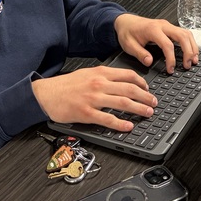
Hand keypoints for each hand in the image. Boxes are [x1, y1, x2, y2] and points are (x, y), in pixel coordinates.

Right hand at [32, 66, 156, 131]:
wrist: (46, 93)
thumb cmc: (66, 85)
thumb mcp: (87, 73)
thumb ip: (104, 76)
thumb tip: (121, 81)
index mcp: (100, 73)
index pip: (128, 75)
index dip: (142, 83)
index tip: (148, 89)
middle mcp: (99, 84)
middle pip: (129, 89)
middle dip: (145, 97)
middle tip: (153, 103)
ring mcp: (93, 99)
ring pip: (122, 103)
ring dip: (138, 109)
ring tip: (147, 113)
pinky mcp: (86, 113)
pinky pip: (107, 119)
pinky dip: (120, 124)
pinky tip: (128, 127)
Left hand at [114, 14, 198, 73]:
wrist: (126, 21)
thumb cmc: (128, 32)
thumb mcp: (128, 45)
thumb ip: (139, 54)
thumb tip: (149, 62)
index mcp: (153, 29)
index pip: (168, 45)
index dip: (171, 59)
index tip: (170, 69)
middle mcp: (163, 25)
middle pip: (182, 36)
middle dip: (188, 51)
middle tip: (189, 65)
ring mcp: (168, 25)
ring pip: (186, 33)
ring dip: (192, 46)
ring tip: (194, 60)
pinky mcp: (170, 27)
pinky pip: (184, 33)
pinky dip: (190, 42)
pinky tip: (191, 51)